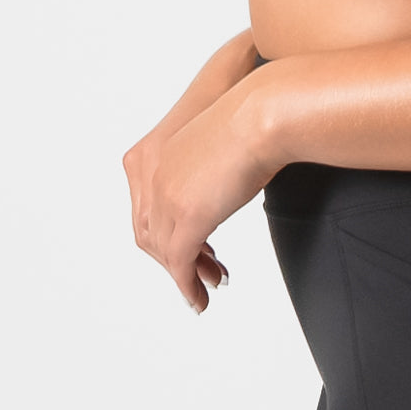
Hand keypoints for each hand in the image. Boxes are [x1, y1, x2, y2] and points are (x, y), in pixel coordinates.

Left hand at [124, 84, 272, 312]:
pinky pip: (180, 263)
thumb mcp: (214, 143)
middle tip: (202, 272)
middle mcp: (151, 176)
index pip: (148, 209)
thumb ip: (205, 166)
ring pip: (165, 251)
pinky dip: (187, 285)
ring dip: (185, 274)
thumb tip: (220, 185)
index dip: (166, 232)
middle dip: (175, 256)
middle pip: (152, 233)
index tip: (191, 246)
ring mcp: (165, 197)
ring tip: (205, 288)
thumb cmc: (251, 117)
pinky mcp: (186, 217)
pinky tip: (200, 296)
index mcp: (152, 155)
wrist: (262, 112)